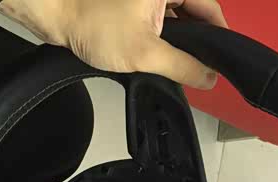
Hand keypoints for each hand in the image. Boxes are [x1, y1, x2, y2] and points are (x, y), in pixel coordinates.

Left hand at [0, 0, 227, 88]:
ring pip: (178, 20)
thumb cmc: (93, 25)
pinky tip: (160, 57)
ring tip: (178, 65)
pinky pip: (161, 22)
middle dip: (198, 42)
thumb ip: (184, 67)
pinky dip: (164, 40)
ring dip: (180, 43)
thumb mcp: (146, 53)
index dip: (219, 35)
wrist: (54, 17)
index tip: (222, 61)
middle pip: (195, 13)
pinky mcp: (135, 6)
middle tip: (199, 68)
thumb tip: (210, 79)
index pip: (210, 7)